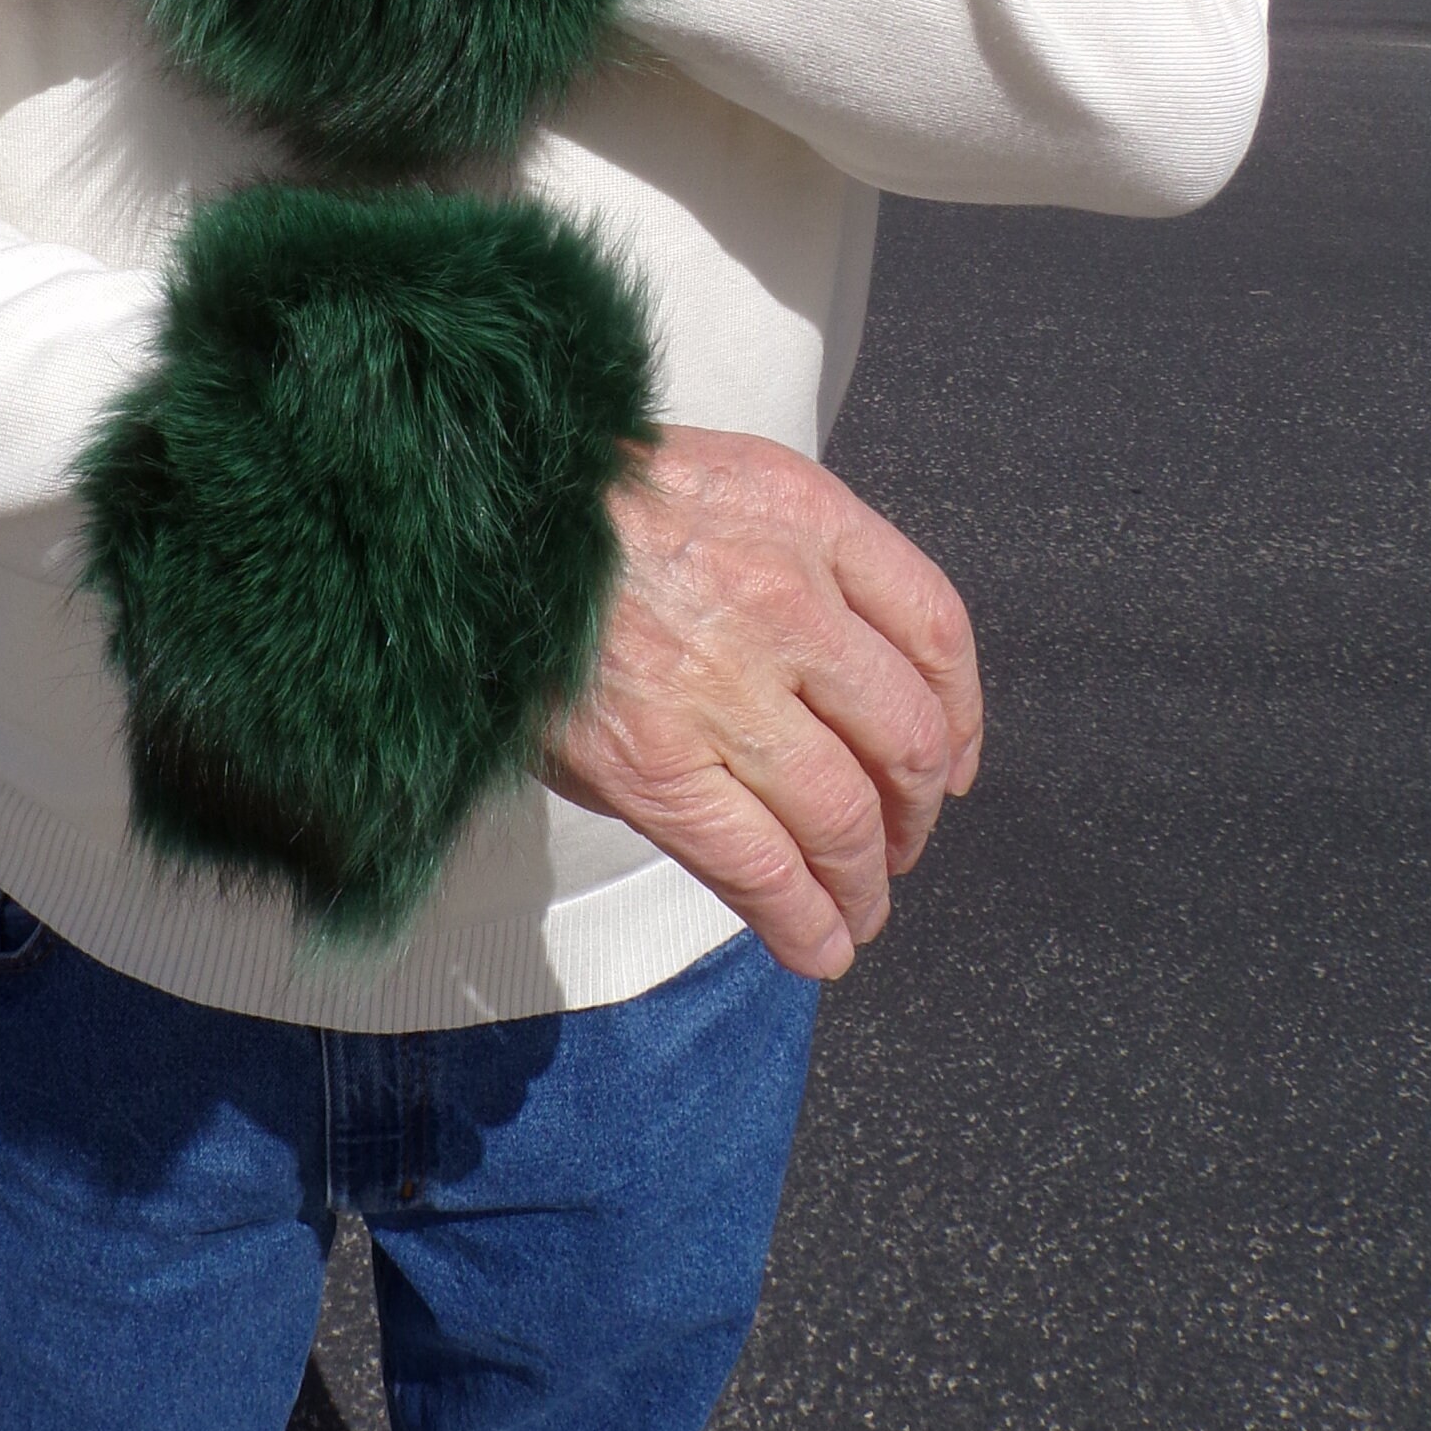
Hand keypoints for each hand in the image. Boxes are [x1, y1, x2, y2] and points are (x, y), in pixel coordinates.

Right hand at [552, 431, 982, 980]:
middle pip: (908, 738)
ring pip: (845, 817)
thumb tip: (837, 665)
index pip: (935, 628)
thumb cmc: (577, 500)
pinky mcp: (656, 766)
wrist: (467, 512)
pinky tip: (819, 948)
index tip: (957, 761)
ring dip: (867, 882)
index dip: (964, 712)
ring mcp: (724, 691)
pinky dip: (803, 921)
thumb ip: (786, 555)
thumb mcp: (712, 482)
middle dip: (917, 812)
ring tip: (860, 910)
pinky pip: (760, 867)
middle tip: (902, 847)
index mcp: (807, 520)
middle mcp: (786, 604)